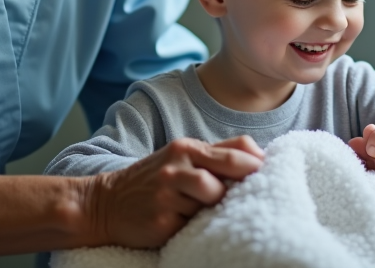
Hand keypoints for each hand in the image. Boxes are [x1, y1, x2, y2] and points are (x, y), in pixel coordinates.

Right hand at [85, 136, 264, 247]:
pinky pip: (196, 224)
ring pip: (215, 197)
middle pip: (229, 168)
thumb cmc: (151, 182)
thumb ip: (214, 157)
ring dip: (220, 206)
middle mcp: (177, 166)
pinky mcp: (164, 221)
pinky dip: (200, 226)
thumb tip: (259, 159)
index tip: (268, 174)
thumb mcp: (178, 160)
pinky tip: (193, 225)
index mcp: (185, 148)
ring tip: (211, 211)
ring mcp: (169, 193)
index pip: (235, 148)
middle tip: (258, 193)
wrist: (105, 204)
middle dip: (248, 180)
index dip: (257, 161)